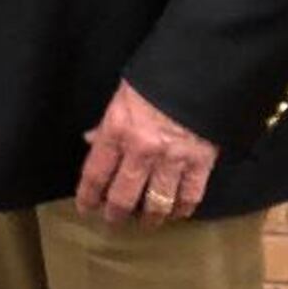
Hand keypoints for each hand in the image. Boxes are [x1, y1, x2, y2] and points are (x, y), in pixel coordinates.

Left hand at [75, 79, 218, 227]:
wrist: (202, 66)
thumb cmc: (158, 74)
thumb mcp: (123, 92)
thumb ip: (108, 122)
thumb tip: (92, 139)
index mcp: (118, 129)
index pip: (95, 172)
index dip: (88, 195)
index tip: (86, 207)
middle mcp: (141, 149)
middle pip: (123, 195)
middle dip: (116, 213)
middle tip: (113, 221)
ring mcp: (172, 158)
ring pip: (156, 202)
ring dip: (150, 217)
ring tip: (146, 222)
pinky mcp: (200, 161)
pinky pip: (190, 195)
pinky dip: (183, 208)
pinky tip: (177, 212)